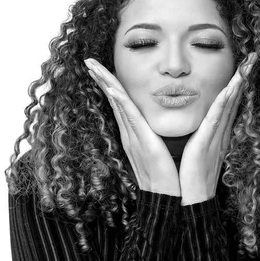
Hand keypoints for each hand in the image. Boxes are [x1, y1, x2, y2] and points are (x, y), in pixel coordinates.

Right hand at [83, 58, 180, 196]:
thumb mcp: (163, 150)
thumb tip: (161, 124)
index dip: (110, 84)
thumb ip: (159, 135)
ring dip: (105, 83)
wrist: (170, 200)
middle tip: (89, 60)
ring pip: (117, 104)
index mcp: (136, 134)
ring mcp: (134, 137)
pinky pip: (129, 118)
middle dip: (102, 78)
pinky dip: (119, 102)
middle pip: (114, 100)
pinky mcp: (143, 143)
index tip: (102, 68)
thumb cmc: (170, 176)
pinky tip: (112, 88)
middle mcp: (130, 134)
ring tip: (93, 66)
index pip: (121, 103)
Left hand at [179, 52, 257, 204]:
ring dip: (238, 83)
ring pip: (229, 104)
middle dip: (242, 78)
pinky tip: (231, 87)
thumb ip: (192, 136)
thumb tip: (188, 126)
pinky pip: (217, 118)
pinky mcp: (207, 143)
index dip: (235, 84)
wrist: (185, 202)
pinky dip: (226, 101)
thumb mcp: (189, 151)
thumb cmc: (183, 179)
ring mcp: (215, 137)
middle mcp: (219, 133)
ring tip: (247, 64)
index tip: (242, 66)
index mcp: (214, 134)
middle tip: (252, 57)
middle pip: (233, 99)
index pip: (227, 104)